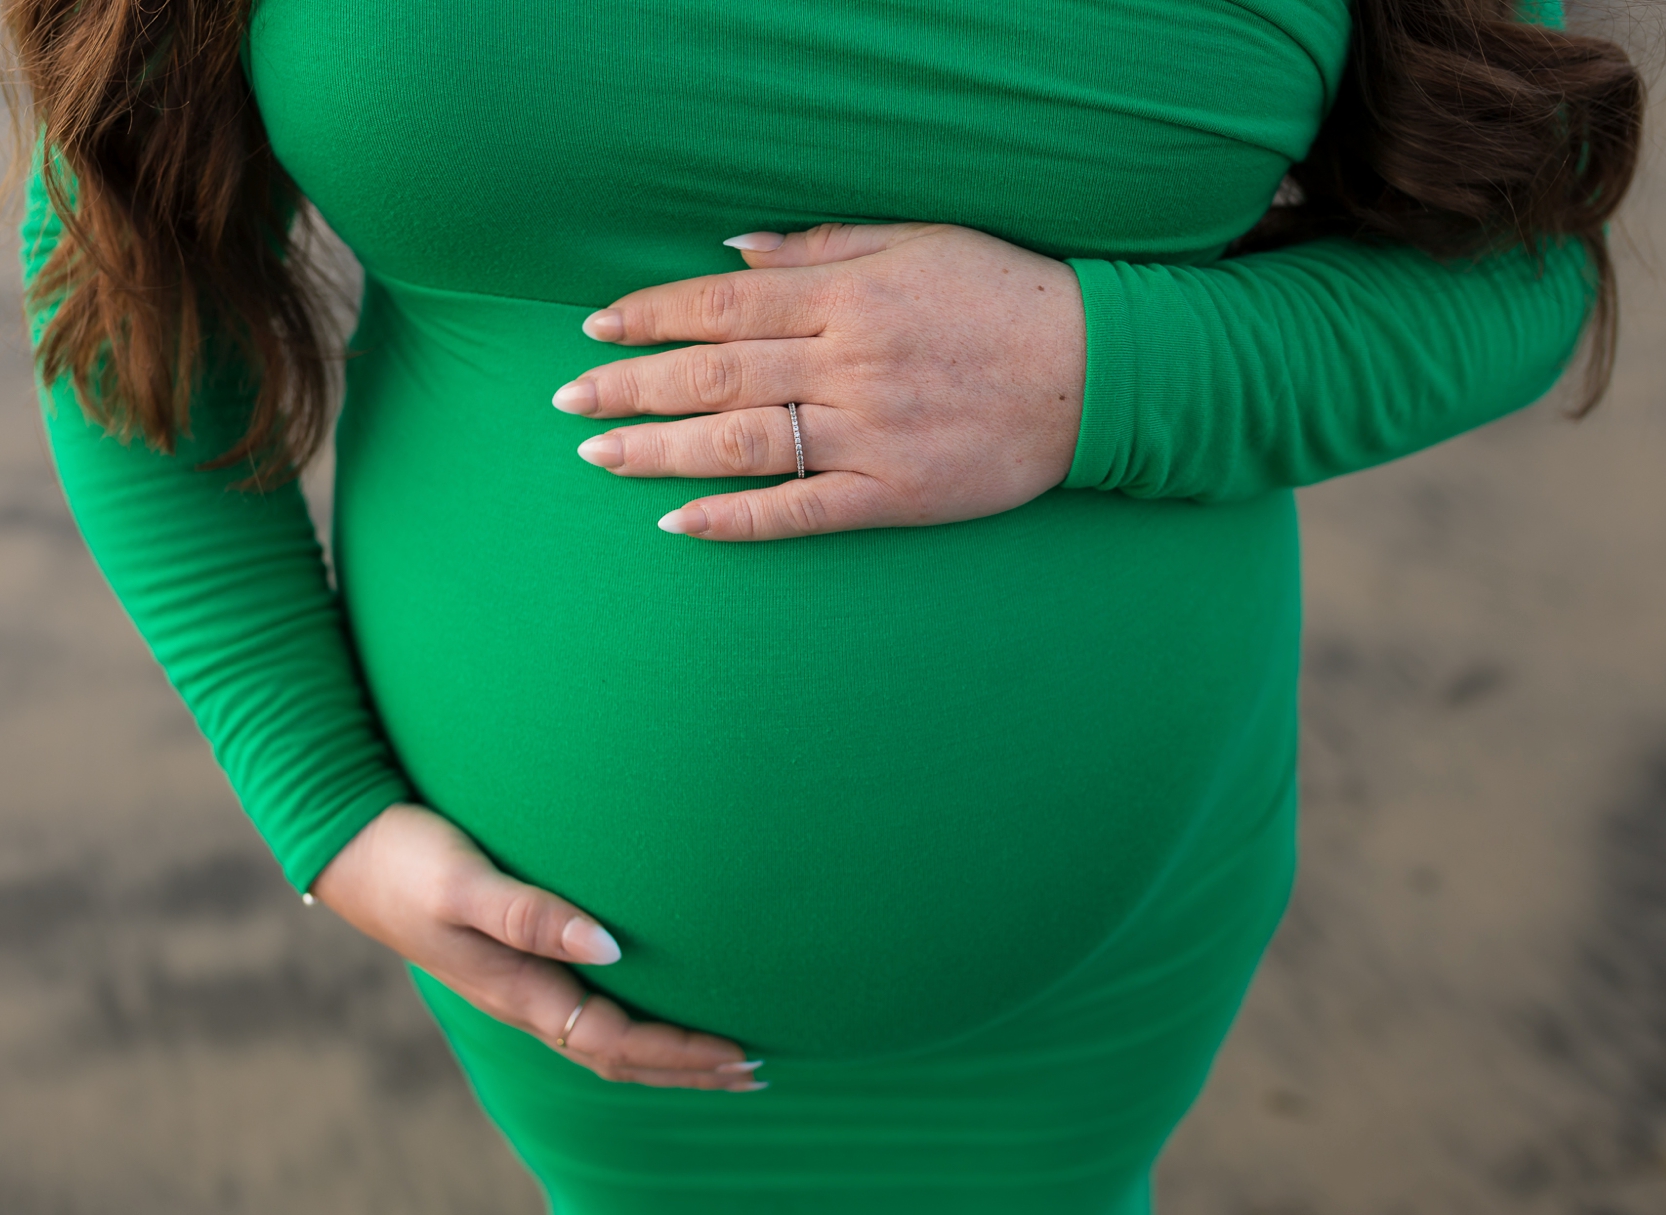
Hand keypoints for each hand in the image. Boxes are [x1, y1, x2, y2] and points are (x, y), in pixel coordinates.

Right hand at [309, 804, 765, 1090]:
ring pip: (603, 1040)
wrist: (339, 843)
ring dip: (665, 1055)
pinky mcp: (509, 962)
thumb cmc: (403, 857)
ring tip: (721, 1058)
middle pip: (619, 1057)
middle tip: (757, 1074)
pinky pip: (585, 1012)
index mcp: (516, 989)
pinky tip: (654, 1008)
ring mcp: (514, 985)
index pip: (617, 1042)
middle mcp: (520, 998)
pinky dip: (633, 1025)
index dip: (681, 1054)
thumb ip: (529, 913)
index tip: (742, 1054)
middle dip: (687, 1069)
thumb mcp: (463, 881)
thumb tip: (609, 944)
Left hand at [554, 222, 1085, 540]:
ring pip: (742, 443)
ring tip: (598, 455)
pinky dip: (735, 519)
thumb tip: (732, 254)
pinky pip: (800, 512)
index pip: (722, 305)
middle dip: (631, 388)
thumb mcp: (918, 241)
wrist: (1097, 372)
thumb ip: (822, 246)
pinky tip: (677, 522)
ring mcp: (870, 433)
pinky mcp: (894, 494)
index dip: (650, 316)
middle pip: (715, 375)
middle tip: (568, 403)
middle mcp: (848, 362)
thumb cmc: (1005, 296)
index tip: (595, 328)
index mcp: (848, 296)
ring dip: (660, 451)